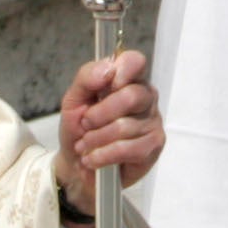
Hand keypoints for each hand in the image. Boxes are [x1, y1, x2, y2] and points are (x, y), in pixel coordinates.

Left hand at [54, 49, 161, 210]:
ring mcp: (153, 121)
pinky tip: (93, 159)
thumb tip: (108, 70)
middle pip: (131, 96)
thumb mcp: (73, 99)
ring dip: (96, 139)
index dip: (121, 71)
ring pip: (125, 126)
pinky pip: (127, 149)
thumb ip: (86, 77)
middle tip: (85, 125)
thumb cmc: (79, 128)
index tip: (103, 89)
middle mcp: (145, 97)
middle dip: (99, 114)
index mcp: (128, 79)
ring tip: (85, 146)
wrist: (76, 165)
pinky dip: (103, 155)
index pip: (135, 61)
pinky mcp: (153, 146)